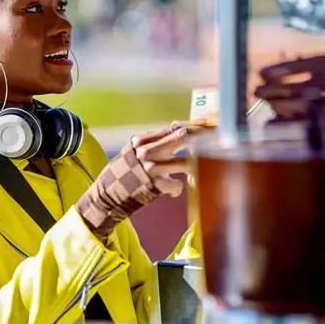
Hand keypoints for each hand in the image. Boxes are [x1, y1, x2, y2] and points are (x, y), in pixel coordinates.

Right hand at [76, 120, 210, 241]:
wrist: (106, 197)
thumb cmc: (123, 174)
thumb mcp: (134, 151)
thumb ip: (153, 141)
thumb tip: (177, 127)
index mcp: (141, 140)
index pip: (174, 127)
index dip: (195, 127)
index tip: (211, 127)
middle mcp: (146, 151)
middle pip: (183, 137)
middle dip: (204, 137)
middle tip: (218, 141)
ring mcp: (151, 168)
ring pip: (187, 162)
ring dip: (194, 168)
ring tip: (193, 174)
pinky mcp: (155, 186)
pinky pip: (178, 186)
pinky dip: (177, 189)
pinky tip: (170, 190)